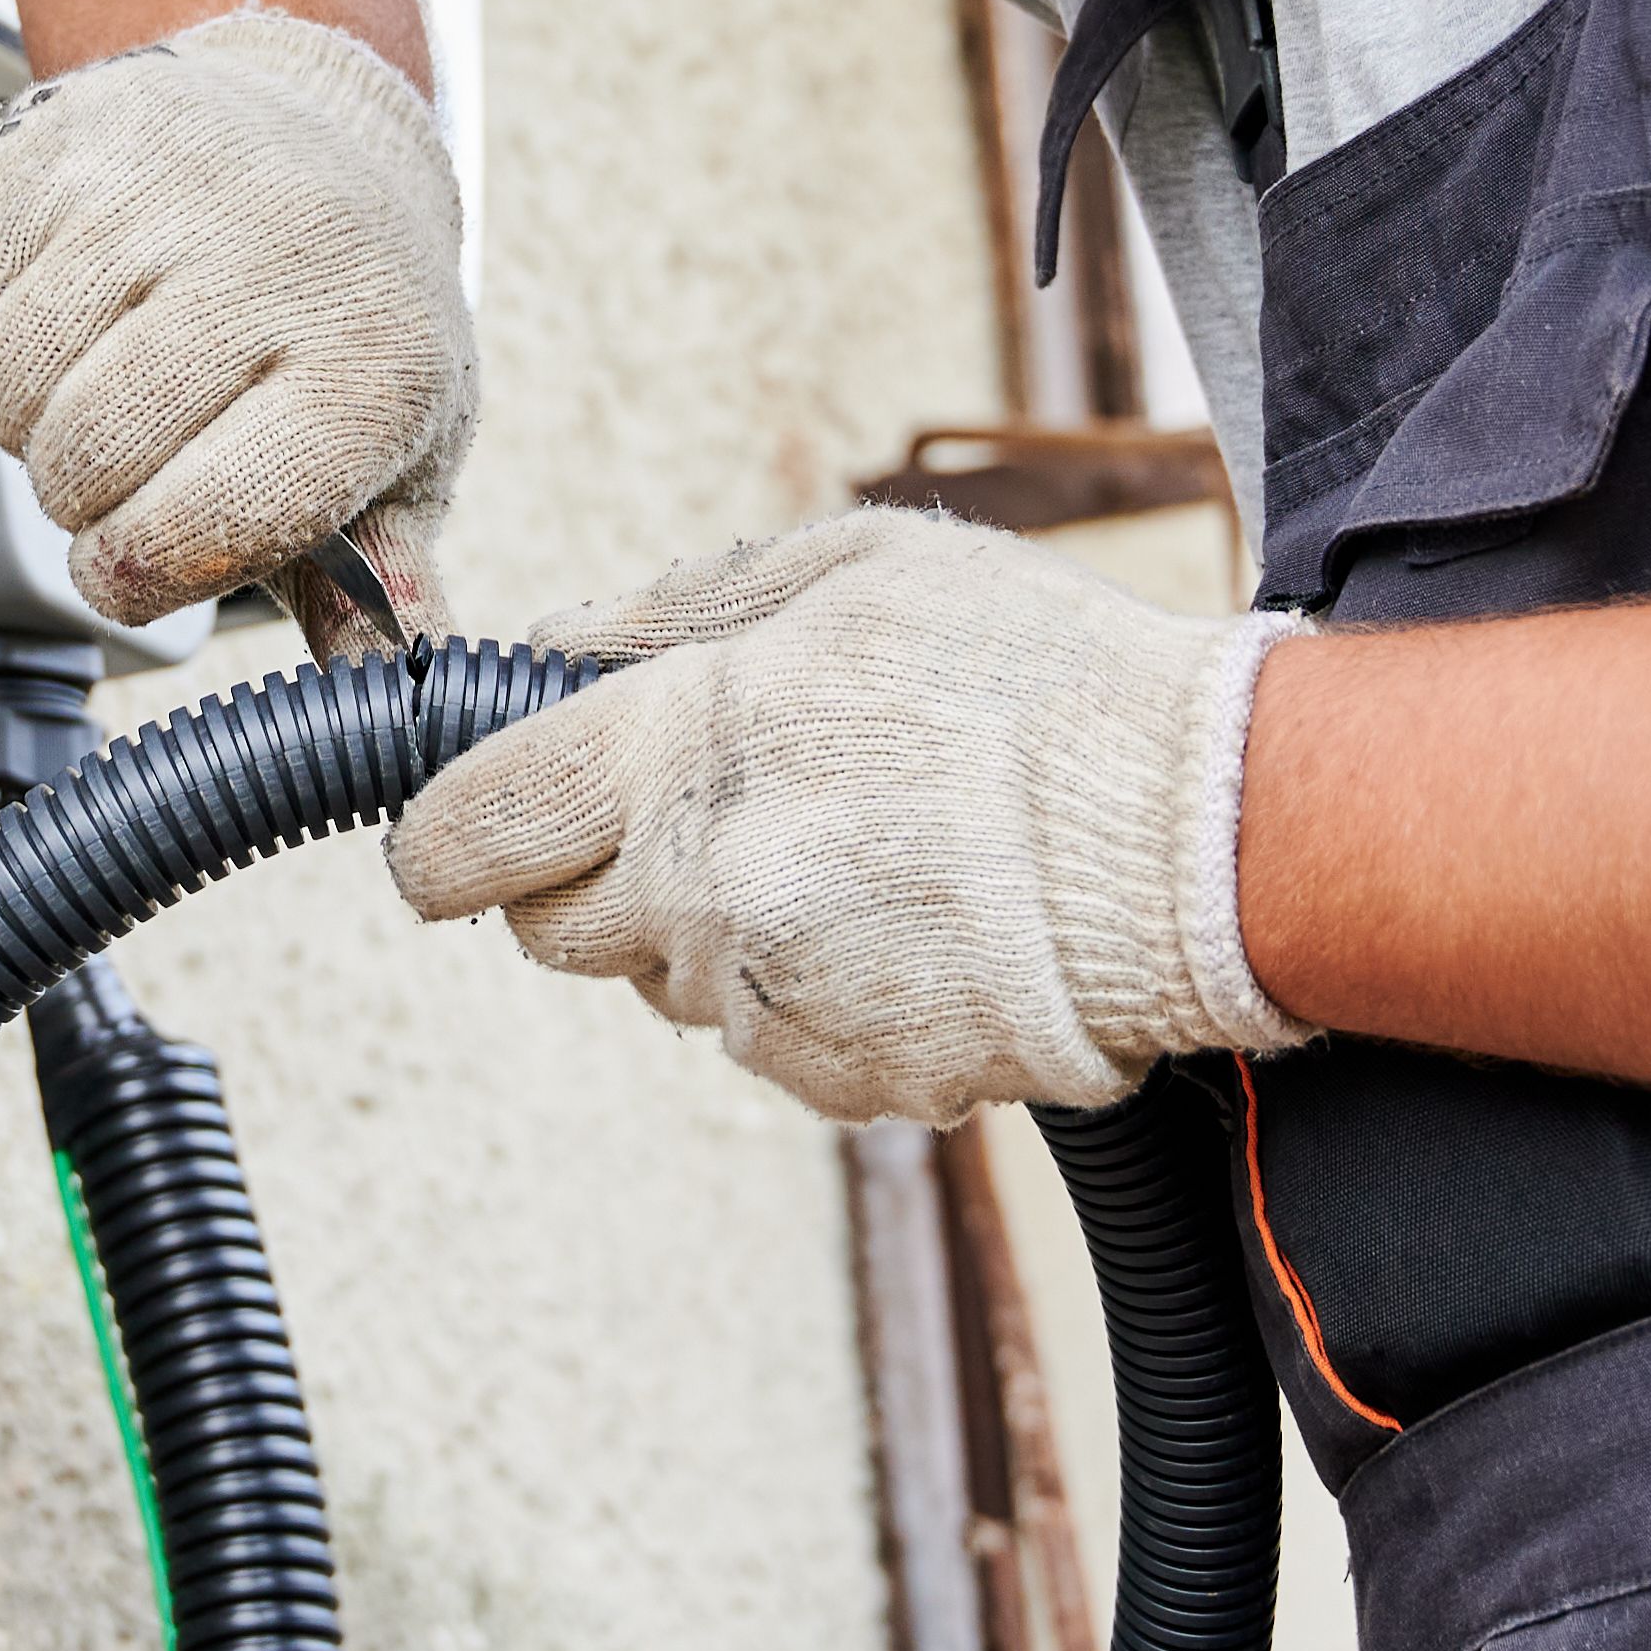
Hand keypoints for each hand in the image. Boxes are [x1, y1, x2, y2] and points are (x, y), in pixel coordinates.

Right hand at [0, 6, 473, 627]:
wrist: (322, 128)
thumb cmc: (352, 317)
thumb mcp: (399, 451)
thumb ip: (379, 587)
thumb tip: (388, 694)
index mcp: (370, 369)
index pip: (196, 526)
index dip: (137, 574)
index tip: (136, 563)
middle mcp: (273, 263)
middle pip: (84, 458)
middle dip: (82, 494)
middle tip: (130, 457)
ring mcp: (165, 190)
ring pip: (9, 381)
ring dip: (25, 415)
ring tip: (95, 383)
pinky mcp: (70, 140)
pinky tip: (51, 315)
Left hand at [386, 510, 1304, 1119]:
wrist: (1210, 837)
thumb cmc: (1044, 681)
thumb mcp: (857, 571)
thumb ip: (680, 606)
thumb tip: (556, 646)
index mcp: (681, 749)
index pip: (466, 832)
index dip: (440, 837)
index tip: (451, 834)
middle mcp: (705, 889)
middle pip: (549, 930)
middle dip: (590, 880)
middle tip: (696, 816)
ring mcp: (776, 999)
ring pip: (668, 988)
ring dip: (717, 935)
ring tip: (853, 855)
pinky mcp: (850, 1079)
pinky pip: (774, 1048)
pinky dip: (813, 999)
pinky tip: (905, 926)